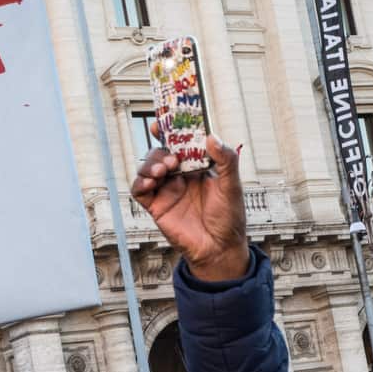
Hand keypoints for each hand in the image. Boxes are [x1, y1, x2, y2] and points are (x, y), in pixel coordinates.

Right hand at [131, 126, 247, 281]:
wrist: (220, 249)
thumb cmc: (229, 219)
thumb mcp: (232, 186)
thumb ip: (226, 161)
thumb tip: (212, 137)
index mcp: (197, 167)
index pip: (181, 143)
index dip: (171, 131)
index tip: (165, 121)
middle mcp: (180, 176)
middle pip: (161, 153)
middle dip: (161, 149)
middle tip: (170, 156)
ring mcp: (167, 190)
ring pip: (148, 168)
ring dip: (150, 164)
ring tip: (163, 170)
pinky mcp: (156, 206)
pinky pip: (140, 190)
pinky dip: (140, 182)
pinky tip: (150, 181)